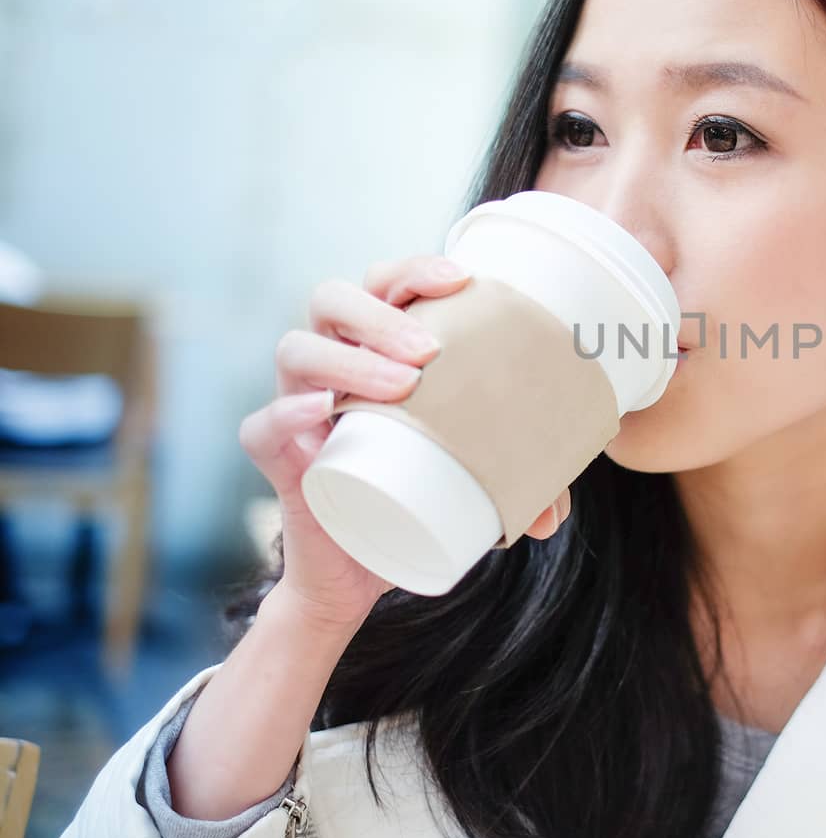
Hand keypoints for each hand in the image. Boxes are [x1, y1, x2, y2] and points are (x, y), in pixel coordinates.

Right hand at [237, 255, 573, 631]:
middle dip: (381, 312)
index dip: (415, 269)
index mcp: (377, 346)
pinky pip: (260, 426)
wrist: (362, 567)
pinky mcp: (276, 457)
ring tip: (401, 385)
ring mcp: (297, 405)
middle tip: (428, 350)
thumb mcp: (479, 479)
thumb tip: (553, 514)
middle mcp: (331, 362)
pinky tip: (320, 411)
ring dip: (349, 358)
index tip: (462, 280)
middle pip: (333, 299)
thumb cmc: (420, 495)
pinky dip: (287, 414)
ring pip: (296, 350)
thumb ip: (523, 486)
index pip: (384, 282)